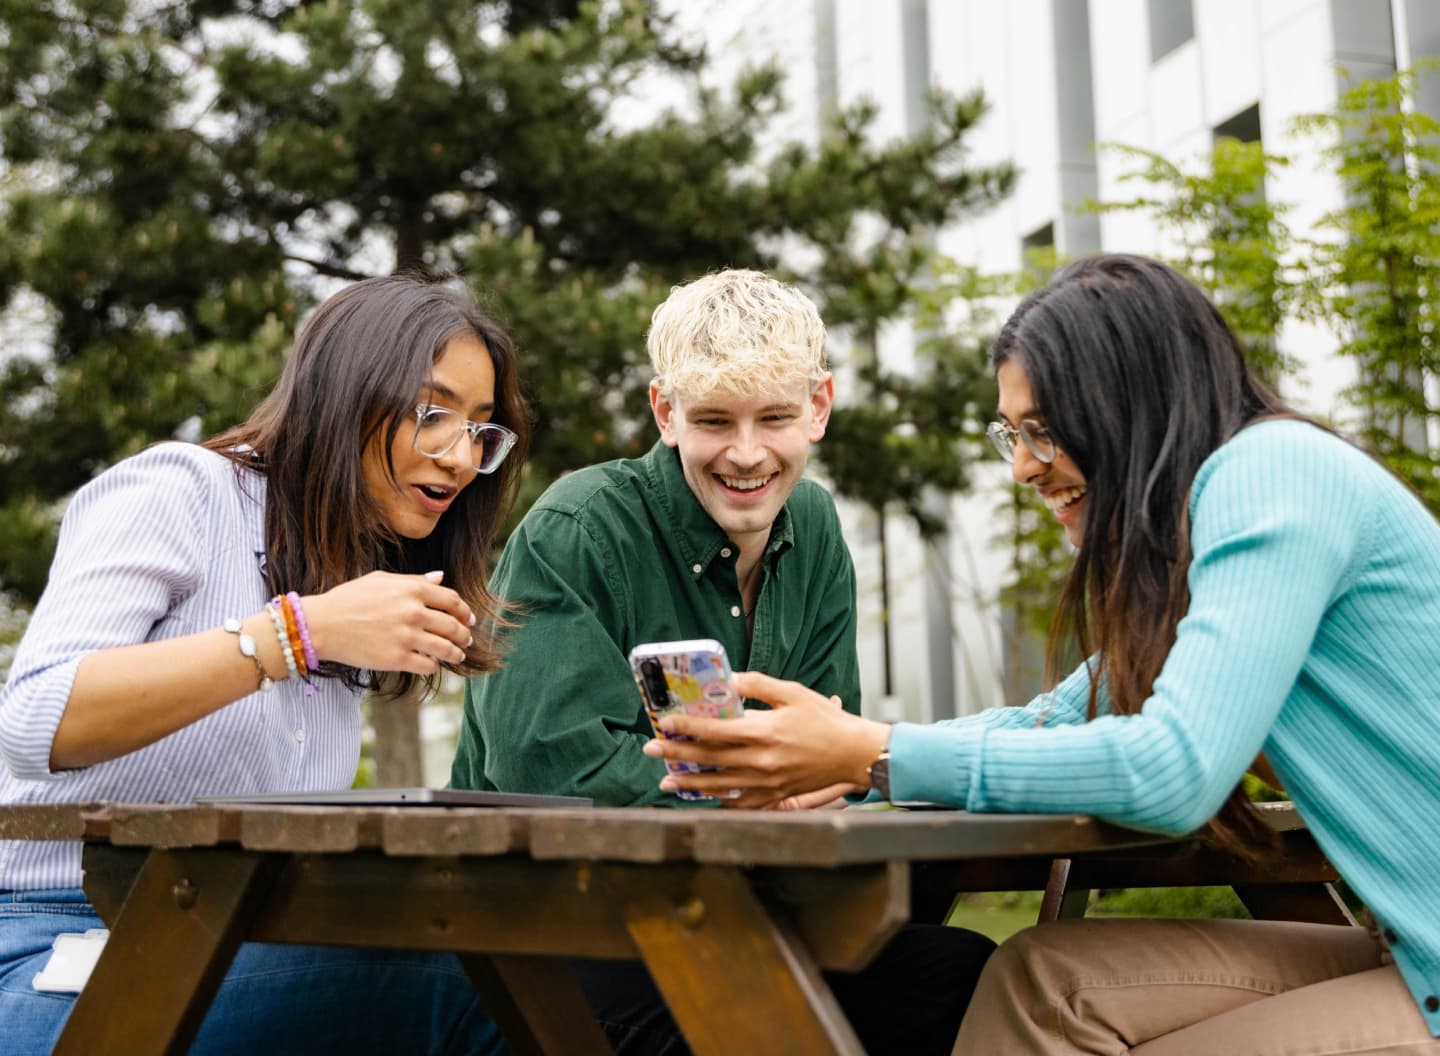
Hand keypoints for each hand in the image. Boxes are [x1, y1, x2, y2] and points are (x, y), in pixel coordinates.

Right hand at [300, 570, 475, 674]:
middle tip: (467, 640)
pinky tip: (432, 664)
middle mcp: (414, 612)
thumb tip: (440, 577)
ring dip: (456, 653)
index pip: (452, 601)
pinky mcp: (397, 659)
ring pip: (446, 649)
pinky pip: (428, 666)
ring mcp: (407, 636)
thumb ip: (414, 580)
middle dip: (464, 635)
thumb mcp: (381, 580)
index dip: (464, 611)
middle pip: (453, 626)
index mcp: (412, 590)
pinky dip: (434, 666)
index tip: (468, 619)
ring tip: (458, 655)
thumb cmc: (349, 599)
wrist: (322, 624)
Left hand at [641, 671, 890, 808]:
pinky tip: (704, 795)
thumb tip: (728, 680)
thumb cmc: (825, 720)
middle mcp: (762, 761)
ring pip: (719, 785)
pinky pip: (740, 802)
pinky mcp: (775, 796)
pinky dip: (719, 800)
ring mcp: (768, 783)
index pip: (715, 731)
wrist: (853, 753)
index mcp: (764, 732)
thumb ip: (757, 684)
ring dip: (689, 782)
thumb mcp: (792, 692)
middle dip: (676, 754)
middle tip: (651, 749)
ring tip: (667, 779)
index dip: (686, 727)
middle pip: (709, 759)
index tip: (665, 722)